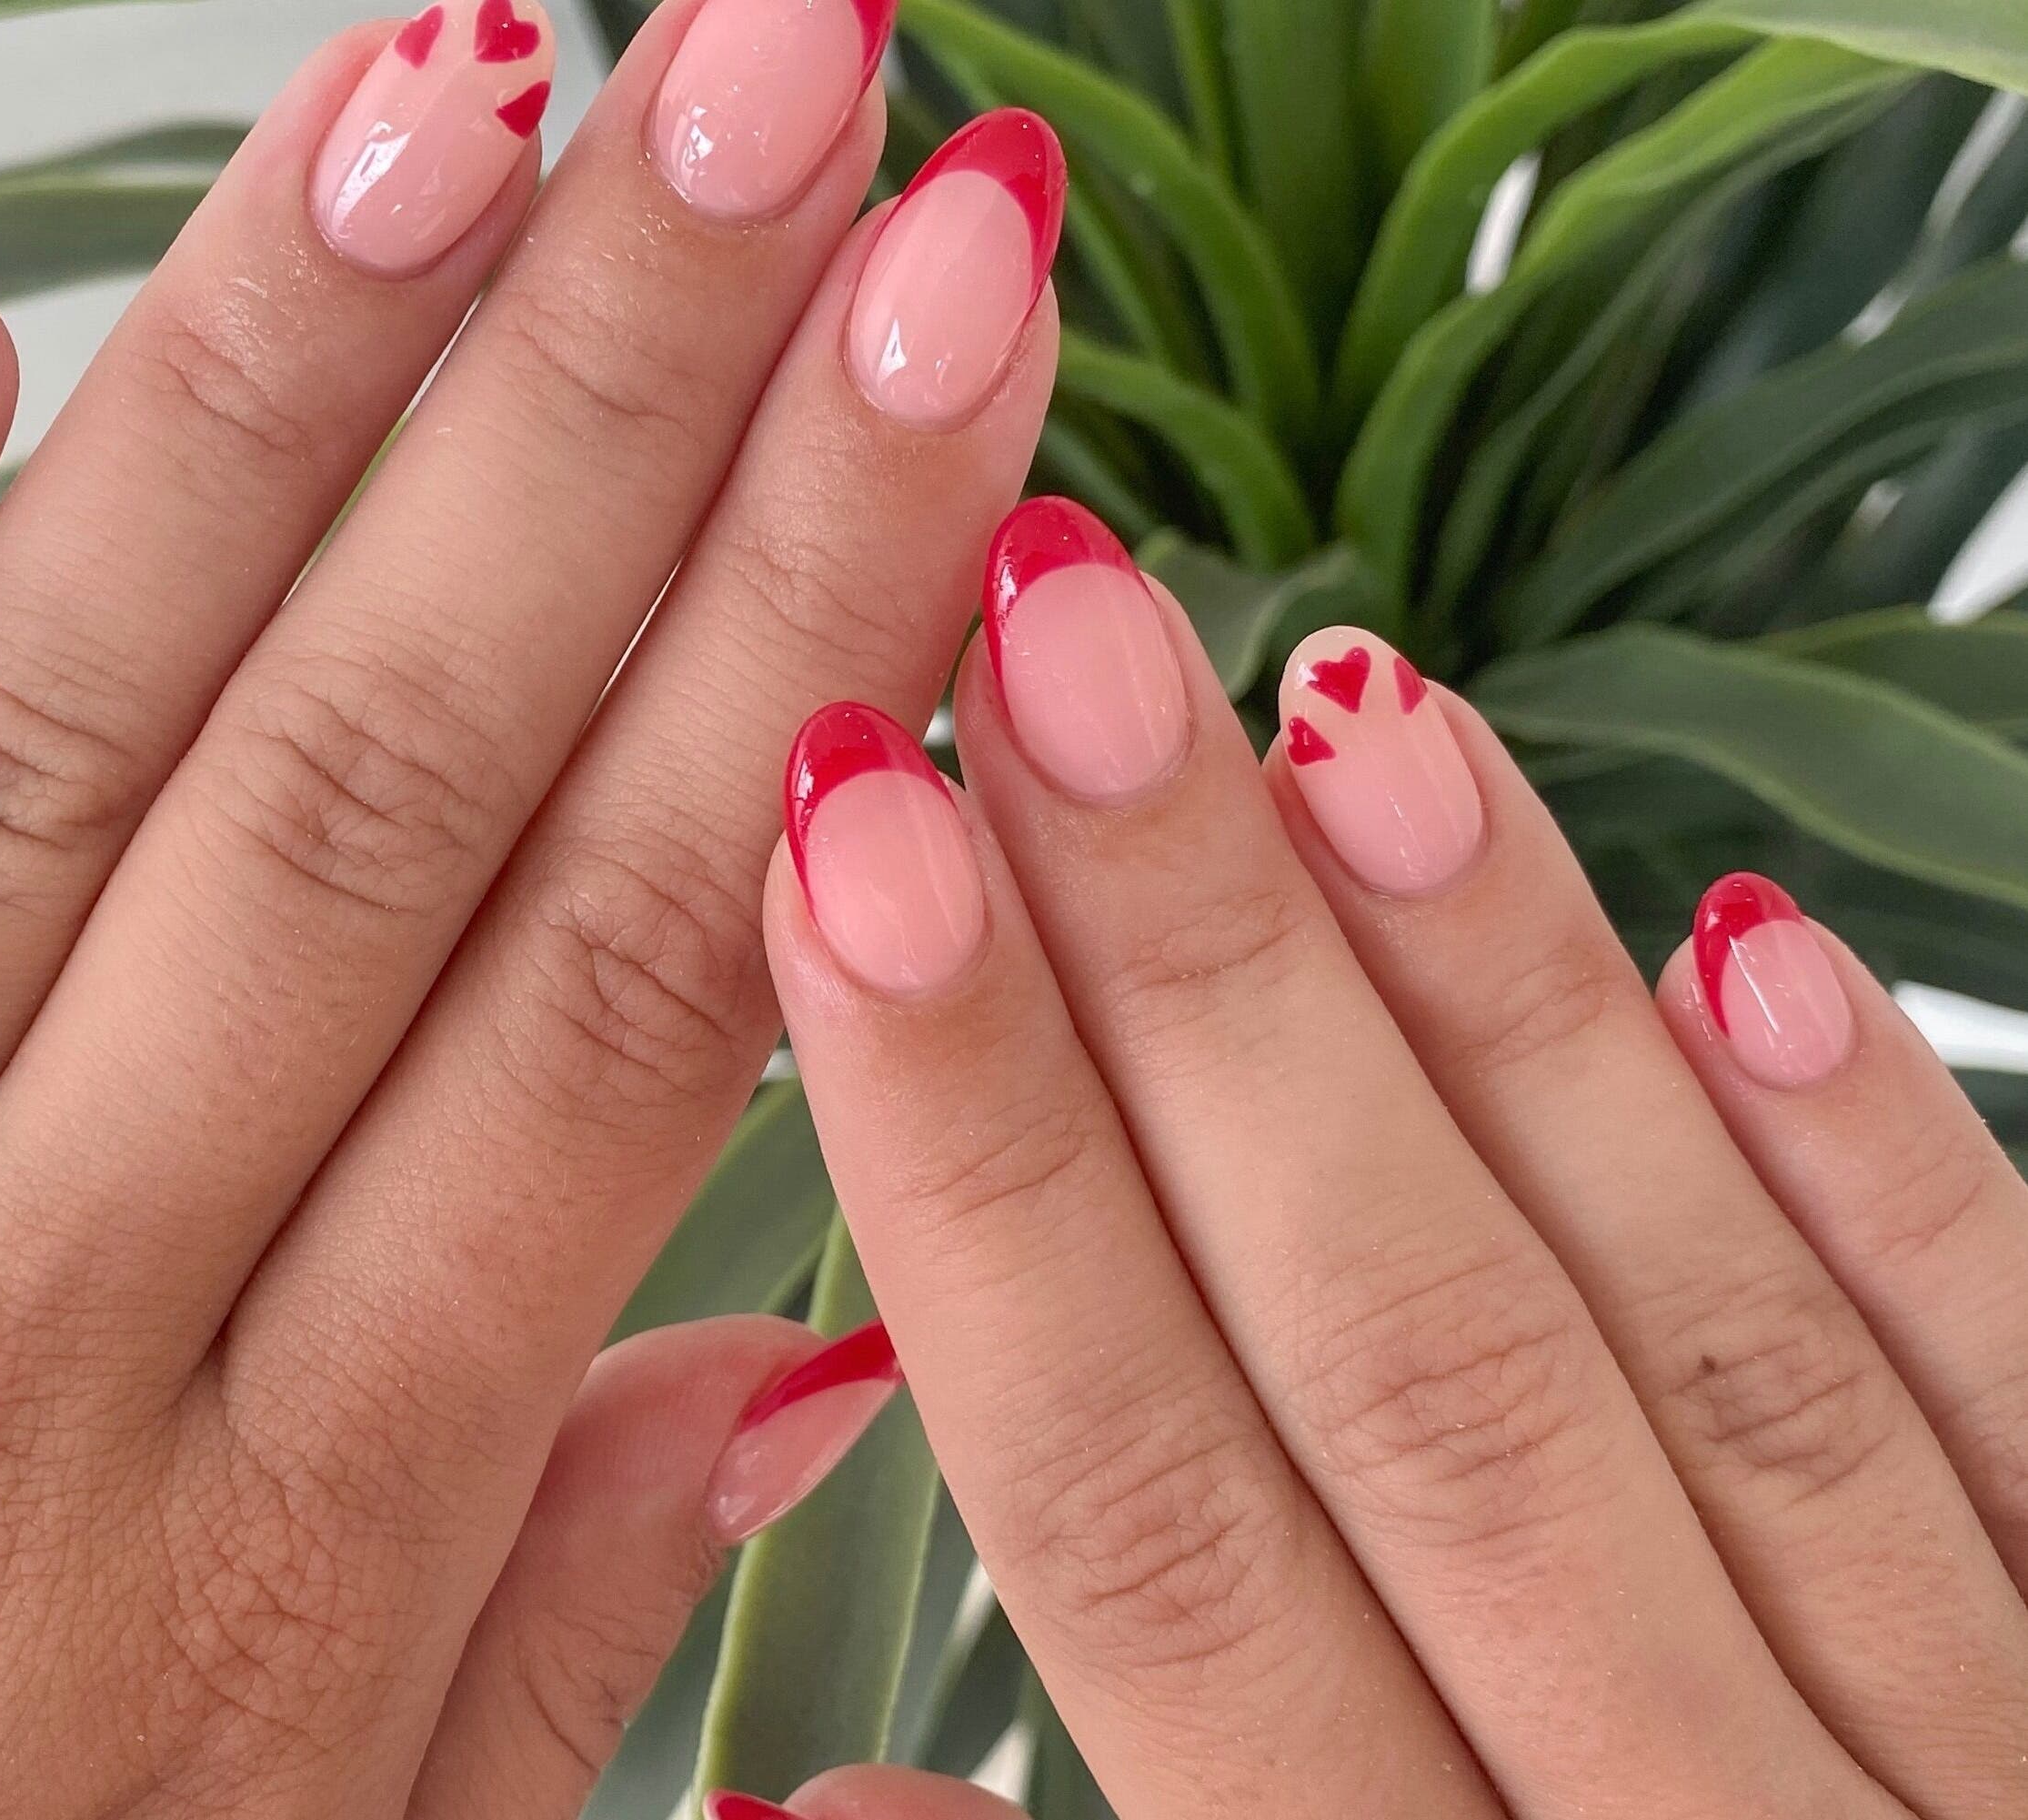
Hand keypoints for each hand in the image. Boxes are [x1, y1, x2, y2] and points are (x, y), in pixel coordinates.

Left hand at [0, 6, 1062, 1808]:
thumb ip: (554, 1657)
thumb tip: (801, 1354)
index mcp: (268, 1575)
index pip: (627, 999)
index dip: (819, 640)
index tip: (954, 362)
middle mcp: (1, 1369)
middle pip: (375, 798)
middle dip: (619, 404)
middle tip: (789, 91)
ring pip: (32, 752)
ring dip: (270, 396)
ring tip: (472, 92)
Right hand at [762, 497, 2027, 1817]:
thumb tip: (786, 1802)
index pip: (1139, 1526)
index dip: (975, 1175)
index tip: (840, 850)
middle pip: (1399, 1372)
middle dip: (1188, 995)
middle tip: (1042, 644)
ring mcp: (1967, 1773)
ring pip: (1692, 1351)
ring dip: (1495, 1019)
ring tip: (1330, 697)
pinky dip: (1897, 1191)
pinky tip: (1746, 946)